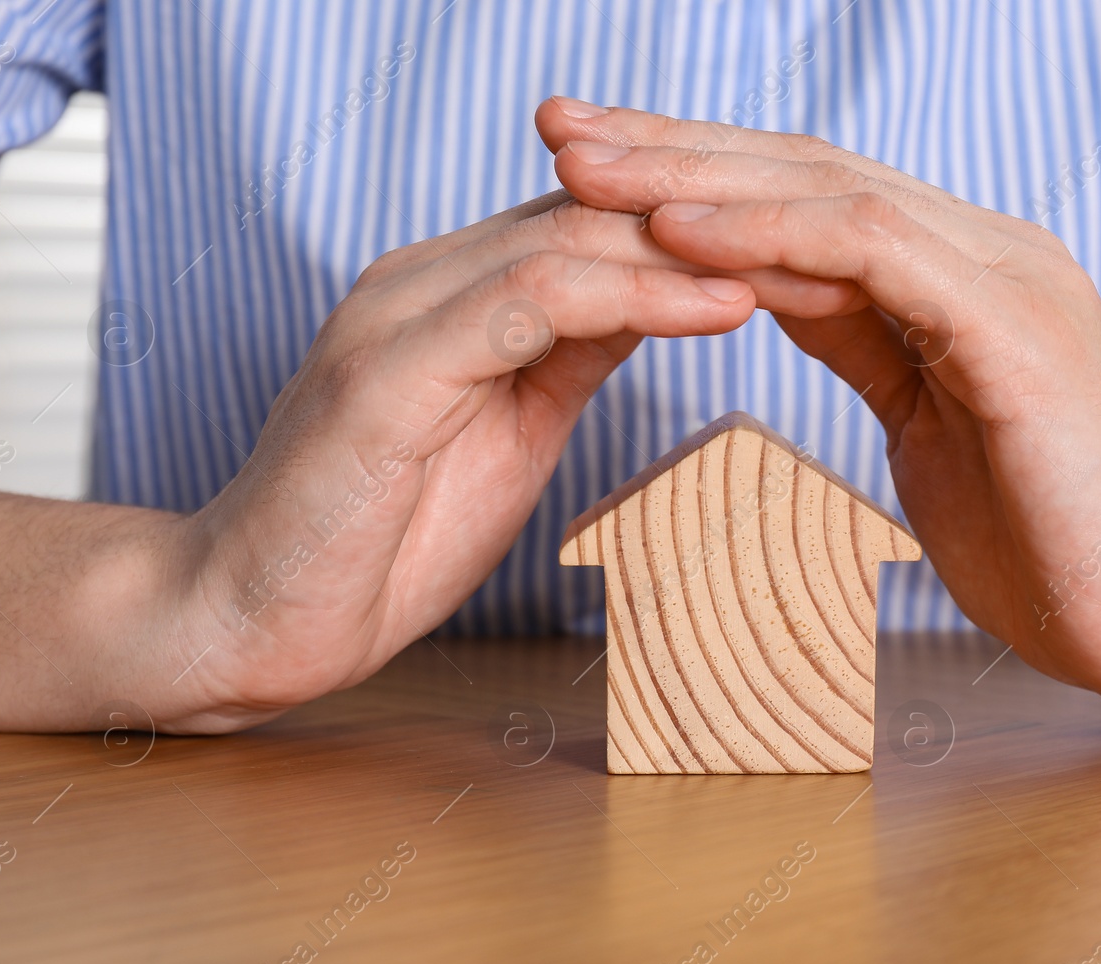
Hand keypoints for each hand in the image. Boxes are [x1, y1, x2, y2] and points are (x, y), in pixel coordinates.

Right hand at [166, 191, 857, 731]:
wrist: (248, 619)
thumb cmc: (378, 537)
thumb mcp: (508, 430)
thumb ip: (571, 354)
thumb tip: (662, 301)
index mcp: (462, 290)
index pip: (608, 220)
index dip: (721, 230)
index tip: (831, 250)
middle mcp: (430, 277)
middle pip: (606, 206)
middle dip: (732, 221)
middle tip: (852, 234)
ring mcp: (402, 313)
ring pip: (575, 235)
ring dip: (703, 247)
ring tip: (814, 259)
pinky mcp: (385, 370)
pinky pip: (529, 303)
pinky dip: (632, 295)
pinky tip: (721, 306)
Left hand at [538, 100, 1100, 728]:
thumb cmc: (1035, 532)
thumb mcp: (919, 412)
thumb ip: (859, 334)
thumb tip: (769, 284)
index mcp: (958, 270)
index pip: (807, 190)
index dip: (693, 170)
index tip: (586, 165)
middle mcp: (984, 250)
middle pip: (804, 167)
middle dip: (671, 145)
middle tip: (556, 125)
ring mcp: (1007, 277)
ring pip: (832, 189)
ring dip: (698, 176)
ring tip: (586, 168)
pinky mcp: (1017, 327)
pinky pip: (876, 253)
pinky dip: (772, 234)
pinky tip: (680, 232)